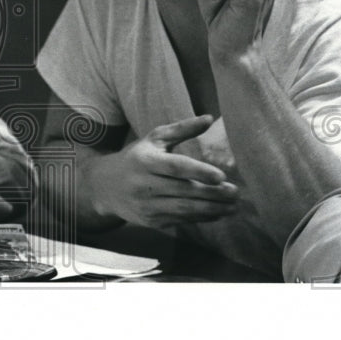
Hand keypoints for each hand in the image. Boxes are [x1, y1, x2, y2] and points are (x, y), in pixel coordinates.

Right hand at [87, 116, 239, 228]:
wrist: (105, 186)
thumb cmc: (136, 157)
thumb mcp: (154, 139)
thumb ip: (181, 129)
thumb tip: (209, 118)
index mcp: (145, 161)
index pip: (175, 167)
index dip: (199, 172)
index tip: (221, 176)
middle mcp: (143, 185)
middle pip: (184, 191)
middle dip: (212, 193)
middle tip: (235, 192)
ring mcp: (146, 205)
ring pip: (184, 210)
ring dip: (211, 209)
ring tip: (233, 206)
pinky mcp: (150, 221)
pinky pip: (180, 221)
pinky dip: (200, 218)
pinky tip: (217, 212)